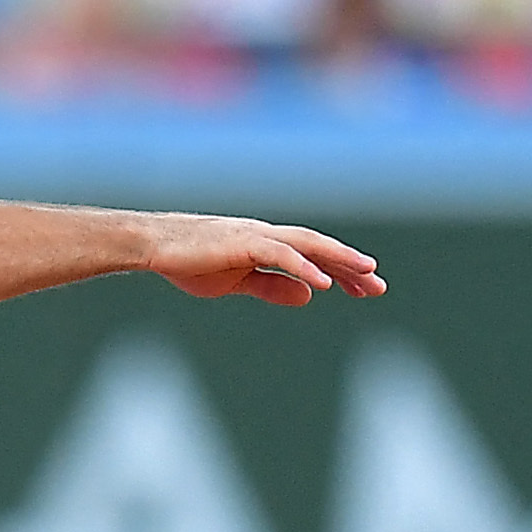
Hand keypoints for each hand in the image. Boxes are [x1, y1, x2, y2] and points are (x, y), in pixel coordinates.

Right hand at [140, 215, 384, 309]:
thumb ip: (271, 287)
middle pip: (319, 248)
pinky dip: (304, 267)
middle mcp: (267, 235)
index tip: (366, 288)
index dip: (341, 271)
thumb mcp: (235, 282)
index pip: (312, 256)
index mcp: (266, 245)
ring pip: (308, 245)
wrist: (152, 246)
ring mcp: (256, 236)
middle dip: (350, 266)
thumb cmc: (187, 261)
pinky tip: (323, 283)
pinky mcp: (243, 243)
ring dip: (338, 259)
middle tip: (379, 285)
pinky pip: (281, 255)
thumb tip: (308, 296)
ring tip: (366, 274)